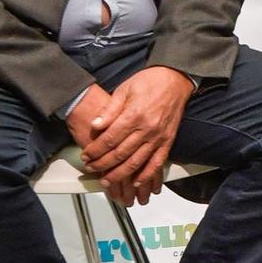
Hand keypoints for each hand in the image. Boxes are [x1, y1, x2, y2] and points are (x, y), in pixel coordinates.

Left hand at [72, 67, 194, 206]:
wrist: (175, 79)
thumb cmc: (149, 82)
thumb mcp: (124, 90)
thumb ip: (109, 110)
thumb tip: (95, 126)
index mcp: (134, 115)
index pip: (109, 139)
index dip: (95, 150)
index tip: (86, 155)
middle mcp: (147, 129)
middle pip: (120, 154)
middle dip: (103, 164)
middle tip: (91, 168)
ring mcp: (158, 137)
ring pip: (136, 162)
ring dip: (120, 174)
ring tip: (107, 181)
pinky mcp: (168, 141)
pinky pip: (157, 163)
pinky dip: (146, 175)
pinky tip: (136, 182)